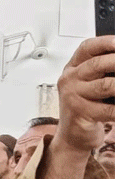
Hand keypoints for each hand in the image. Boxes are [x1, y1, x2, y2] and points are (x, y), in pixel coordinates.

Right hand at [54, 36, 114, 153]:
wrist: (72, 136)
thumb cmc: (85, 108)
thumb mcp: (88, 85)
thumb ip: (102, 70)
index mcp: (72, 69)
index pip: (87, 48)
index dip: (105, 42)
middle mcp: (70, 80)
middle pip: (98, 64)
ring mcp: (73, 96)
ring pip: (106, 85)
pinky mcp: (80, 113)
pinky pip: (109, 109)